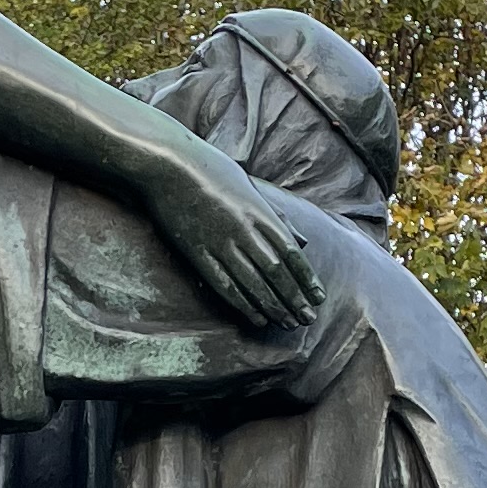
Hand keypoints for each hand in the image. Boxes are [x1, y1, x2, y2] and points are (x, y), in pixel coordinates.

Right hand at [143, 136, 321, 330]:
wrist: (168, 164)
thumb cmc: (210, 169)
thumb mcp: (250, 187)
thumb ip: (276, 216)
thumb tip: (302, 241)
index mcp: (259, 213)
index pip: (290, 253)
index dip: (306, 278)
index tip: (318, 297)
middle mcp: (243, 231)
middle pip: (276, 272)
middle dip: (295, 298)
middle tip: (309, 318)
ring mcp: (219, 244)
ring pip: (253, 284)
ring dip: (274, 306)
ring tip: (289, 323)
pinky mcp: (197, 254)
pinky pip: (224, 285)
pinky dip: (244, 305)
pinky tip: (257, 318)